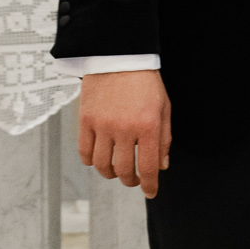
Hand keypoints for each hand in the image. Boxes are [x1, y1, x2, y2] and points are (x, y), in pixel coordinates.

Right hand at [78, 69, 171, 197]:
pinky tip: (99, 159)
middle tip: (133, 180)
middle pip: (123, 170)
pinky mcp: (85, 120)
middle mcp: (124, 128)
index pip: (147, 167)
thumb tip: (161, 166)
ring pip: (102, 165)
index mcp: (148, 126)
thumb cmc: (145, 81)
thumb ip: (164, 139)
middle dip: (130, 180)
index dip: (149, 185)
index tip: (150, 192)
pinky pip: (85, 152)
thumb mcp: (163, 108)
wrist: (119, 56)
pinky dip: (92, 162)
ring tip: (116, 171)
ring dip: (111, 174)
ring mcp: (102, 125)